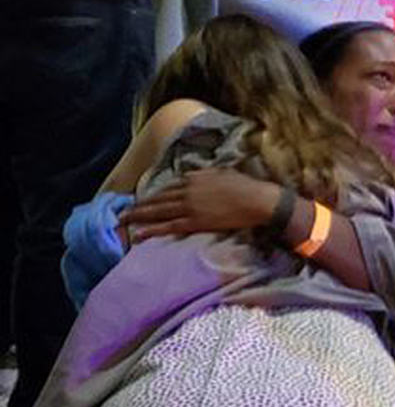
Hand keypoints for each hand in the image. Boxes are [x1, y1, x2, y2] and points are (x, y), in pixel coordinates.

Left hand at [119, 168, 282, 242]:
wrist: (258, 200)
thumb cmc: (248, 186)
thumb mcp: (225, 172)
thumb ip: (208, 174)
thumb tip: (197, 175)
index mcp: (195, 178)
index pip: (170, 186)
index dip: (157, 194)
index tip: (147, 200)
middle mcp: (188, 190)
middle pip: (158, 198)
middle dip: (140, 205)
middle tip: (124, 211)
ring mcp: (189, 206)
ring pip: (158, 211)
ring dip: (139, 216)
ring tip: (124, 221)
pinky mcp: (194, 221)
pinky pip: (168, 226)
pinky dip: (151, 230)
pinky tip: (138, 234)